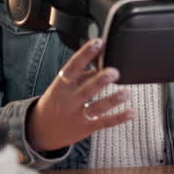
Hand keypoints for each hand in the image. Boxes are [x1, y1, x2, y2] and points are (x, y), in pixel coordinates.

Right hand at [26, 38, 133, 152]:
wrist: (41, 130)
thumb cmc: (55, 103)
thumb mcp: (62, 86)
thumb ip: (81, 75)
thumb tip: (100, 63)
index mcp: (62, 85)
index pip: (73, 67)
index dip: (85, 54)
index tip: (98, 43)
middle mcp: (69, 100)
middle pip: (86, 90)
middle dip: (100, 81)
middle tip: (114, 72)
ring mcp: (78, 115)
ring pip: (97, 107)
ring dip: (113, 100)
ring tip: (126, 93)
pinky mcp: (86, 128)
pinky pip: (104, 122)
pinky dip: (119, 118)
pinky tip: (132, 112)